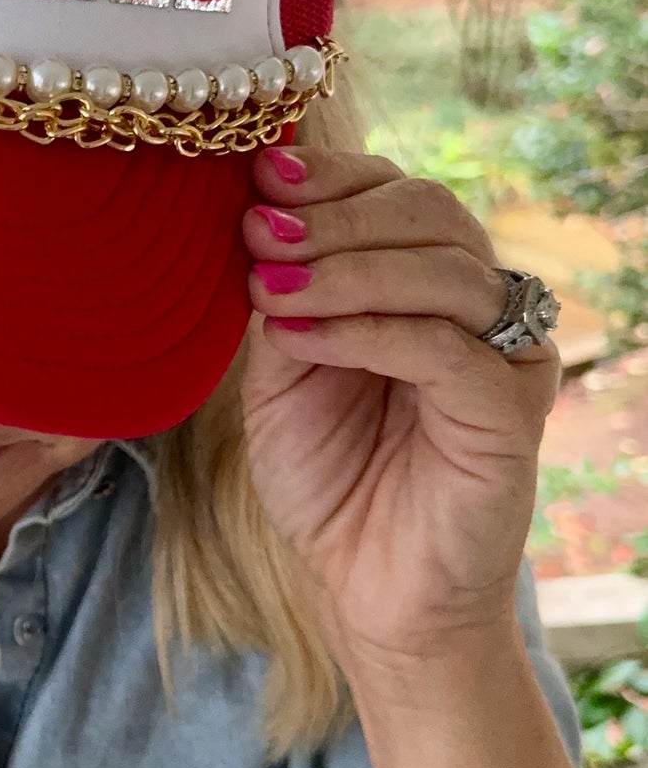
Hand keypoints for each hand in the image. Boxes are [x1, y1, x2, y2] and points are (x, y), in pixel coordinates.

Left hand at [239, 146, 558, 699]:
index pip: (395, 193)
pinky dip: (367, 331)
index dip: (332, 176)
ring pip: (442, 269)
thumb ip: (281, 300)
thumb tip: (257, 218)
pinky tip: (300, 335)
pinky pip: (446, 347)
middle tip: (256, 231)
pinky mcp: (512, 413)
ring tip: (266, 286)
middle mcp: (476, 307)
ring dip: (343, 268)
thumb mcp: (281, 378)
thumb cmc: (328, 481)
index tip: (259, 176)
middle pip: (428, 211)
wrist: (366, 591)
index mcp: (424, 284)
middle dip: (333, 214)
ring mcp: (504, 356)